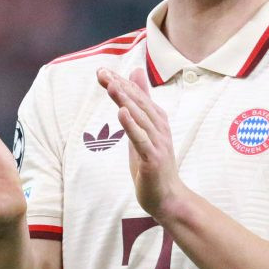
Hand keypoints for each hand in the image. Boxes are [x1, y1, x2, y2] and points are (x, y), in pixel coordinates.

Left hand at [96, 67, 183, 218]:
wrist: (167, 197)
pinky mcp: (153, 158)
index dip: (121, 82)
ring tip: (112, 86)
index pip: (138, 96)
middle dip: (120, 87)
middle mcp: (160, 128)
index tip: (102, 71)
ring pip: (140, 118)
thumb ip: (141, 103)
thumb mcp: (143, 129)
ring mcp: (157, 143)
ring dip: (125, 101)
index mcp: (157, 120)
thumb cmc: (152, 162)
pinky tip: (121, 113)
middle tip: (102, 73)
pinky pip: (141, 139)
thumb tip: (135, 73)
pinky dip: (131, 125)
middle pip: (138, 103)